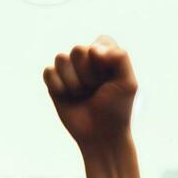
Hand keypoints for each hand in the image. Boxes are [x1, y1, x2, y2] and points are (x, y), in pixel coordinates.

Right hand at [43, 37, 137, 151]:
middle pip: (78, 49)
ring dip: (74, 83)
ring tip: (83, 95)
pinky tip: (67, 98)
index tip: (110, 79)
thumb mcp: (128, 83)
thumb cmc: (117, 110)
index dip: (104, 61)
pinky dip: (59, 86)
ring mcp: (69, 70)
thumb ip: (121, 57)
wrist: (101, 136)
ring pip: (61, 59)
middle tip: (96, 90)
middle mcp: (87, 59)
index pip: (100, 41)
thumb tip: (92, 49)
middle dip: (88, 74)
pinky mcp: (55, 82)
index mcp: (106, 55)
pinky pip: (49, 72)